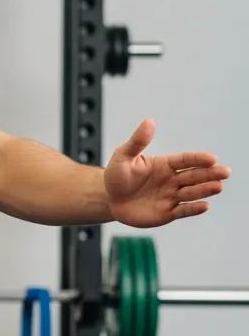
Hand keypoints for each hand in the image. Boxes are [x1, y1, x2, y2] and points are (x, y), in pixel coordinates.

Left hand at [105, 119, 230, 227]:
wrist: (109, 199)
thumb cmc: (117, 175)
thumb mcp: (123, 157)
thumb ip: (137, 142)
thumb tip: (149, 122)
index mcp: (165, 164)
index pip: (185, 160)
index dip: (198, 159)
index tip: (211, 158)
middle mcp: (172, 180)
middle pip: (194, 176)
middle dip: (210, 174)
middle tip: (225, 172)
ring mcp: (170, 196)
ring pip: (191, 193)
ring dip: (205, 190)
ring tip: (218, 187)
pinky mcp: (166, 213)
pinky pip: (182, 210)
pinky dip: (193, 209)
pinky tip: (205, 206)